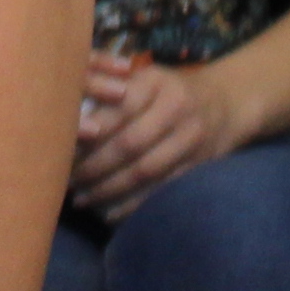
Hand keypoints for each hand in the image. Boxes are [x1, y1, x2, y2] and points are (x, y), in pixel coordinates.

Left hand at [68, 50, 254, 217]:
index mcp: (157, 82)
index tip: (64, 147)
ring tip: (83, 199)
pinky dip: (132, 204)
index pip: (118, 108)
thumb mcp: (146, 78)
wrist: (225, 104)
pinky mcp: (197, 166)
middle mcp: (177, 108)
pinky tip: (108, 211)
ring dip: (109, 190)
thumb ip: (112, 92)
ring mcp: (190, 139)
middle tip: (68, 180)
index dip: (90, 131)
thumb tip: (66, 117)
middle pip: (129, 144)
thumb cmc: (169, 91)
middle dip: (94, 166)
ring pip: (144, 171)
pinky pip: (160, 189)